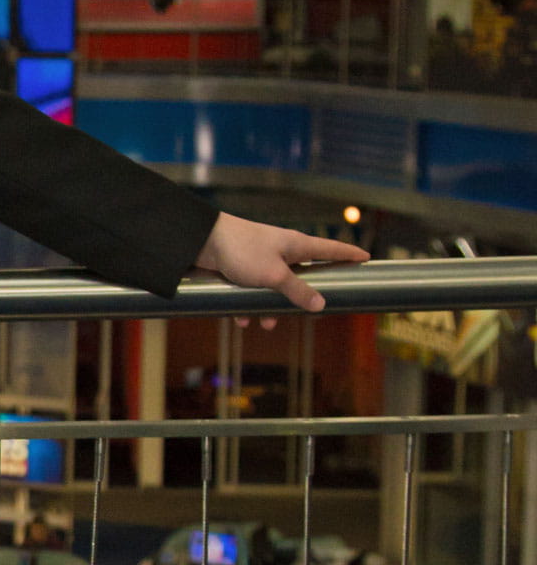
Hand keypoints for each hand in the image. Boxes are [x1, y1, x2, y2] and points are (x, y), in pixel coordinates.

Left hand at [194, 212, 368, 313]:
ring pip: (274, 288)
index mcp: (296, 245)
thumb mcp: (274, 275)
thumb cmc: (241, 250)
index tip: (366, 257)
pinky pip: (251, 291)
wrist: (199, 239)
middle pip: (302, 275)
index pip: (331, 249)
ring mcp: (260, 258)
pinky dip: (248, 305)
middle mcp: (280, 250)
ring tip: (264, 324)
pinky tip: (240, 320)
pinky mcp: (241, 267)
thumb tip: (321, 306)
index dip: (349, 254)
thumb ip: (298, 291)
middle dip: (301, 298)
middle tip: (306, 314)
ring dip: (270, 308)